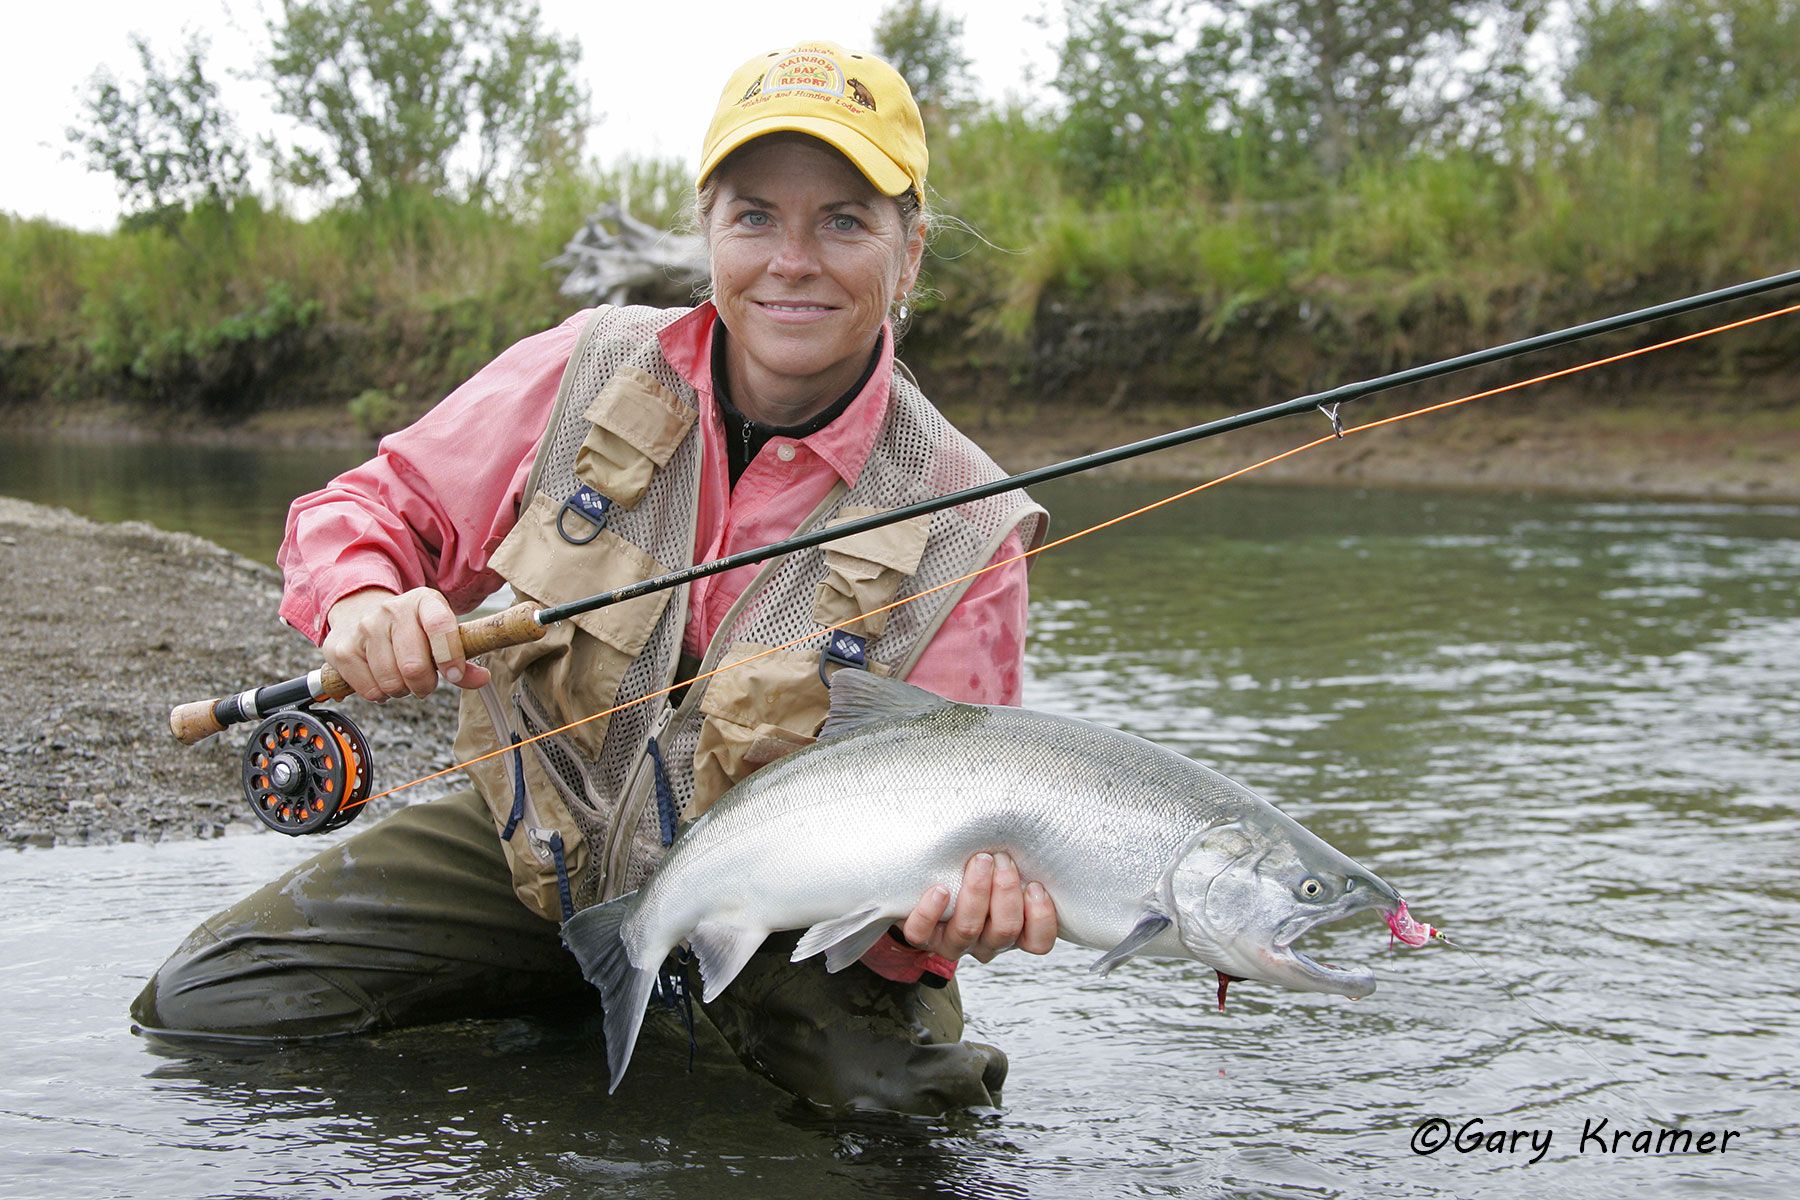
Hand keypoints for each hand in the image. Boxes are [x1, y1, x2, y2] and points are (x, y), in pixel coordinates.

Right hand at [322, 586, 491, 702]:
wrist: (358, 615)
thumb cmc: (409, 630)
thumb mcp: (439, 634)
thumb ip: (461, 658)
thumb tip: (481, 679)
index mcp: (423, 601)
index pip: (439, 625)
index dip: (450, 656)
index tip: (454, 674)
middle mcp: (391, 610)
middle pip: (413, 666)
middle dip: (424, 684)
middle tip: (424, 680)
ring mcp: (364, 628)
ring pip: (391, 682)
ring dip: (402, 690)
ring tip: (400, 676)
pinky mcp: (342, 649)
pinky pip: (370, 691)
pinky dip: (380, 694)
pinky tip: (380, 677)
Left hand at [900, 852, 1057, 963]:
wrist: (925, 887)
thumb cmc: (972, 871)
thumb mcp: (1000, 870)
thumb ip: (1015, 864)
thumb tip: (1027, 831)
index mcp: (1011, 931)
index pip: (1038, 942)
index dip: (1041, 918)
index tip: (1035, 885)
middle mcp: (984, 942)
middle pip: (1004, 931)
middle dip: (1006, 891)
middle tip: (1001, 858)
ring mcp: (952, 942)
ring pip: (968, 930)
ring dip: (976, 893)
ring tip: (980, 860)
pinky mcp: (922, 937)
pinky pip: (923, 933)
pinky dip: (931, 912)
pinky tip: (940, 889)